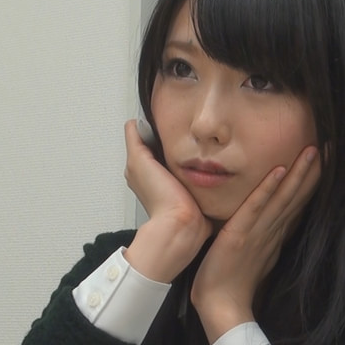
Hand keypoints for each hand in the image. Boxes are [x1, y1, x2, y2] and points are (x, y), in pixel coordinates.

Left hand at [122, 119, 211, 281]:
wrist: (183, 225)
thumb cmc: (160, 197)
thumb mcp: (138, 162)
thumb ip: (135, 141)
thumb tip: (135, 122)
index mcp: (146, 169)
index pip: (151, 140)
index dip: (160, 129)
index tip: (171, 119)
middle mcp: (161, 176)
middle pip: (170, 148)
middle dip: (179, 138)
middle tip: (190, 128)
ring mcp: (179, 183)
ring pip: (187, 157)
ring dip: (193, 150)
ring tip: (203, 140)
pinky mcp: (196, 190)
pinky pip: (201, 171)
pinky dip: (204, 163)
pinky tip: (210, 157)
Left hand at [191, 145, 321, 341]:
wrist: (220, 308)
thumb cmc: (230, 283)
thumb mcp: (253, 255)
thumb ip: (262, 237)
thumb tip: (269, 224)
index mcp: (275, 236)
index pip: (298, 203)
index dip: (313, 181)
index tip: (327, 160)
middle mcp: (273, 232)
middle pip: (298, 197)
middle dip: (315, 171)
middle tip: (333, 147)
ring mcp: (259, 233)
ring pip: (284, 198)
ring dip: (299, 174)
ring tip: (313, 150)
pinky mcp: (240, 235)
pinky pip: (256, 208)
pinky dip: (268, 189)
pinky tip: (279, 169)